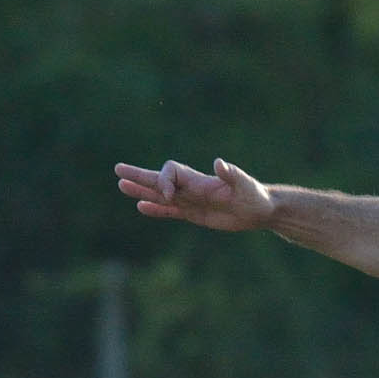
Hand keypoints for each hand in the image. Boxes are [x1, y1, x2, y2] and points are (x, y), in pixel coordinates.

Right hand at [114, 157, 272, 230]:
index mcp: (198, 180)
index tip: (169, 196)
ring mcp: (191, 201)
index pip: (170, 172)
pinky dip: (157, 210)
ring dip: (142, 191)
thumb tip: (218, 163)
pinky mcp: (195, 214)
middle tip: (118, 170)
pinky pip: (171, 212)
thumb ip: (231, 174)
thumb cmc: (255, 195)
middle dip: (139, 176)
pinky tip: (142, 207)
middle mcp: (190, 188)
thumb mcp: (245, 184)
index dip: (164, 181)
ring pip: (161, 195)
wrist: (261, 210)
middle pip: (159, 180)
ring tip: (121, 186)